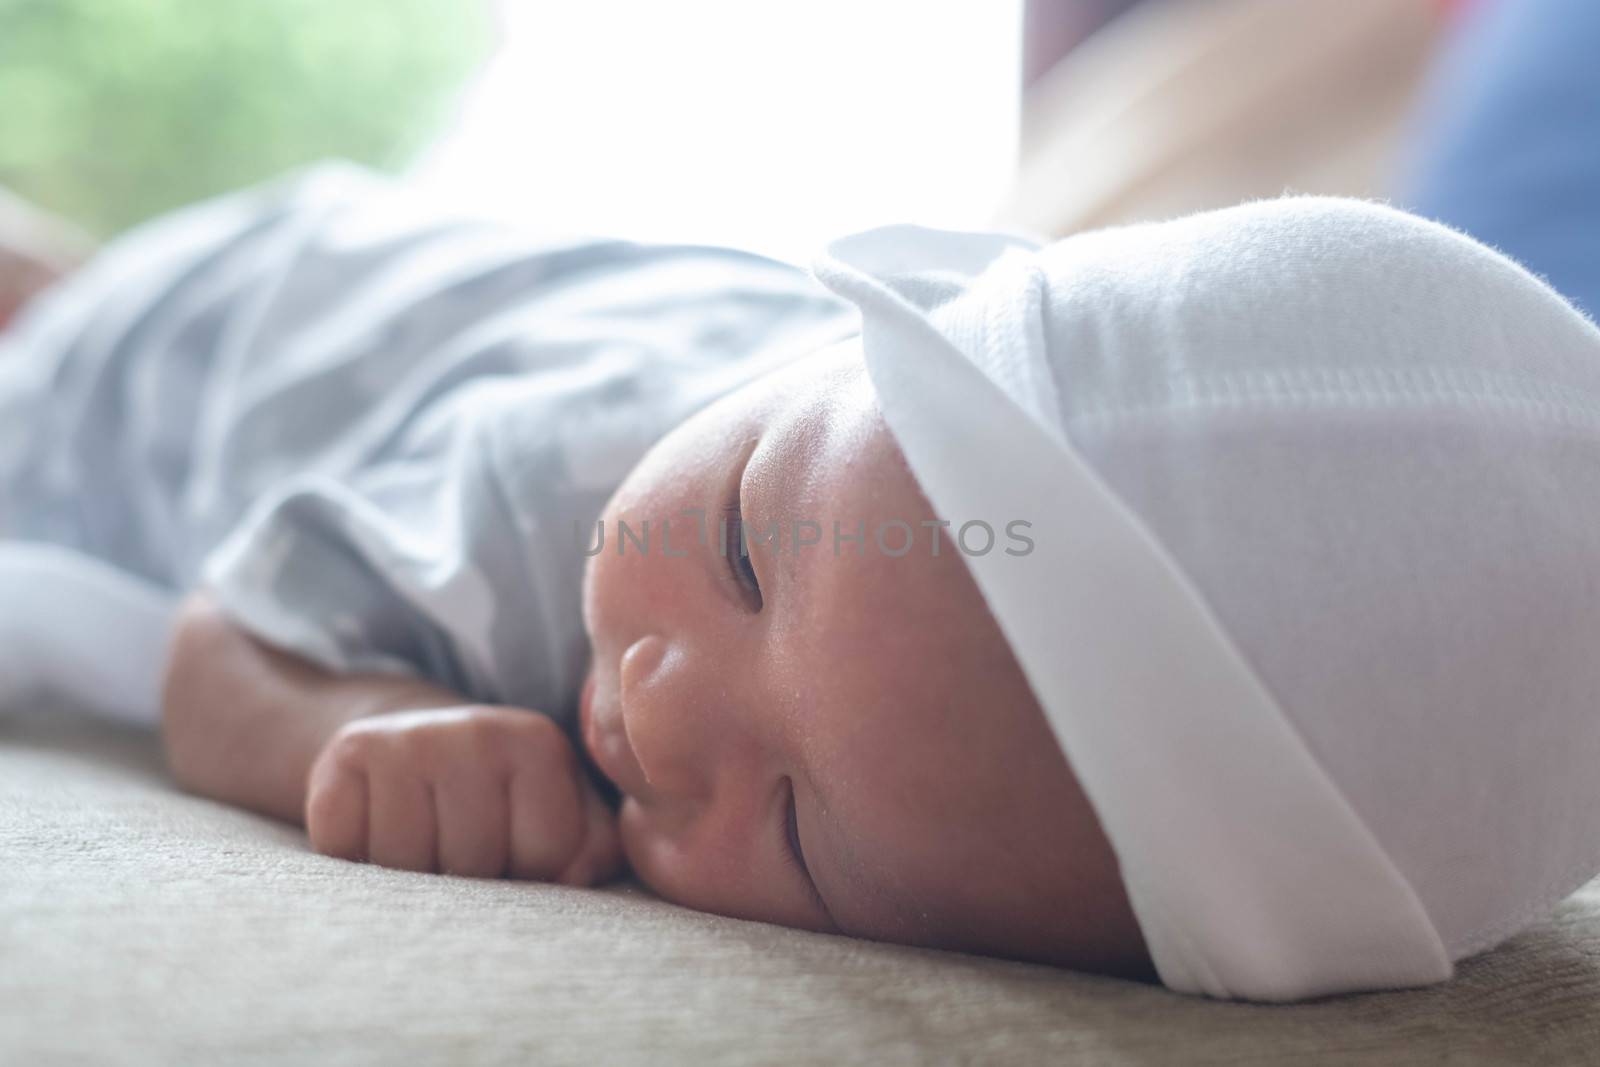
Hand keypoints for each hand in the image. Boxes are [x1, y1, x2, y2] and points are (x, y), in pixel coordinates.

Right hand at [305, 705, 622, 884]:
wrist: (413, 742)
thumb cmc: (499, 799)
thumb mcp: (562, 814)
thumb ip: (593, 847)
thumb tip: (578, 874)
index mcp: (538, 744)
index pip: (546, 854)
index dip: (528, 875)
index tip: (514, 853)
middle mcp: (476, 729)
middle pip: (472, 861)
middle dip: (467, 880)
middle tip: (459, 850)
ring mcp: (408, 737)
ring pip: (405, 864)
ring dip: (409, 877)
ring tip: (421, 841)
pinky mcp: (349, 753)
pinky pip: (346, 847)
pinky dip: (355, 857)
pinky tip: (376, 829)